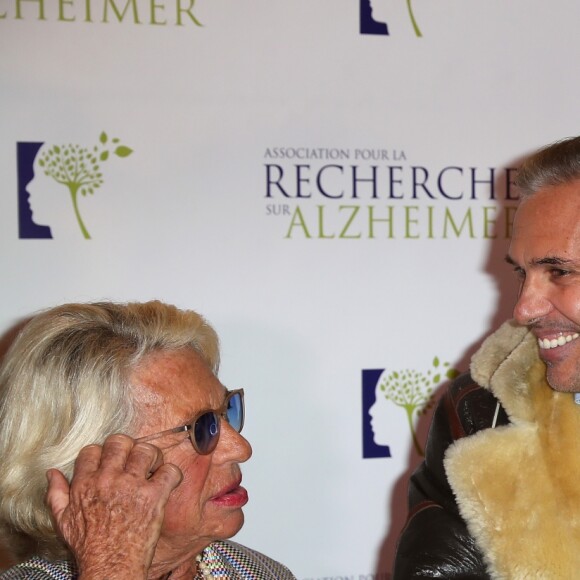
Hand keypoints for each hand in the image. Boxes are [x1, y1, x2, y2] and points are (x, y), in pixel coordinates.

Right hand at [46, 434, 182, 579]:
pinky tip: (167, 482)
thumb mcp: (63, 521)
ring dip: (153, 457)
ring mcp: (132, 487)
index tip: (111, 461)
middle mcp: (108, 480)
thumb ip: (56, 494)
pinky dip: (172, 473)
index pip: (92, 449)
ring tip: (153, 467)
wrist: (110, 568)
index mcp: (85, 484)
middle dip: (129, 446)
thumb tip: (51, 472)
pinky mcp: (153, 497)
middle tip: (135, 459)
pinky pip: (169, 471)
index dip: (103, 452)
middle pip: (120, 442)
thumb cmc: (88, 546)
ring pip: (146, 450)